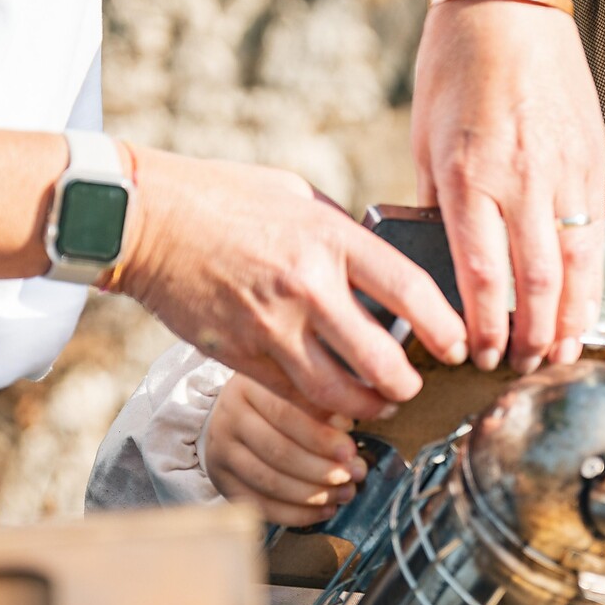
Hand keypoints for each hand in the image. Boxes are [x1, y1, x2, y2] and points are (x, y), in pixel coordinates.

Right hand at [115, 148, 466, 421]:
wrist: (145, 219)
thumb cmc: (222, 198)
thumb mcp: (296, 196)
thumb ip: (340, 233)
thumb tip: (377, 267)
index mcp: (330, 238)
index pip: (410, 291)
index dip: (445, 328)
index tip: (459, 346)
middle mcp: (307, 286)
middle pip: (381, 359)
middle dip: (408, 385)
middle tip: (416, 387)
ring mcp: (271, 326)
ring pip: (338, 393)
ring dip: (368, 407)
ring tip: (379, 403)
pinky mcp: (239, 354)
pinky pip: (293, 397)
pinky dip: (319, 408)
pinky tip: (332, 405)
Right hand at [206, 375, 368, 527]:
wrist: (237, 412)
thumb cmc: (280, 397)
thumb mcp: (298, 386)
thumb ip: (323, 403)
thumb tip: (350, 428)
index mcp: (248, 385)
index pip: (285, 413)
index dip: (321, 437)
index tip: (350, 451)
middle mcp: (229, 416)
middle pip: (278, 451)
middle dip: (322, 469)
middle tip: (354, 475)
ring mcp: (221, 450)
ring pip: (270, 481)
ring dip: (314, 494)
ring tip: (346, 493)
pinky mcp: (223, 480)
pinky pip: (261, 505)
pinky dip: (297, 514)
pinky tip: (325, 510)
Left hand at [412, 0, 604, 376]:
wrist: (508, 1)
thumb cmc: (455, 64)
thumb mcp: (423, 137)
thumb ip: (433, 202)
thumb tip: (439, 261)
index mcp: (467, 174)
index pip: (480, 274)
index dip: (484, 326)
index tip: (479, 356)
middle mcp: (519, 176)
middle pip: (534, 281)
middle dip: (530, 337)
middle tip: (523, 370)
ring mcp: (563, 167)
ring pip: (574, 263)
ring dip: (569, 317)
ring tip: (561, 353)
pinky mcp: (592, 157)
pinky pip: (595, 230)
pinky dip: (591, 275)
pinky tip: (584, 301)